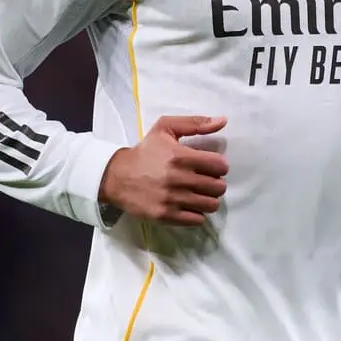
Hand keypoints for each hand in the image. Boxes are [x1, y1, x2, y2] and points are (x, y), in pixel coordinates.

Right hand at [99, 115, 228, 226]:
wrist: (117, 176)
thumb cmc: (145, 151)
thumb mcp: (166, 127)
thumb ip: (196, 123)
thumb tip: (223, 121)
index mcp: (181, 156)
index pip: (220, 166)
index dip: (219, 166)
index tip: (211, 166)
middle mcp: (178, 179)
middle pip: (218, 187)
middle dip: (216, 183)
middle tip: (205, 180)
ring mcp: (172, 199)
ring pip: (211, 205)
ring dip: (209, 199)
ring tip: (199, 193)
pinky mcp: (165, 216)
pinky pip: (197, 220)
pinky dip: (197, 213)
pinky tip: (189, 205)